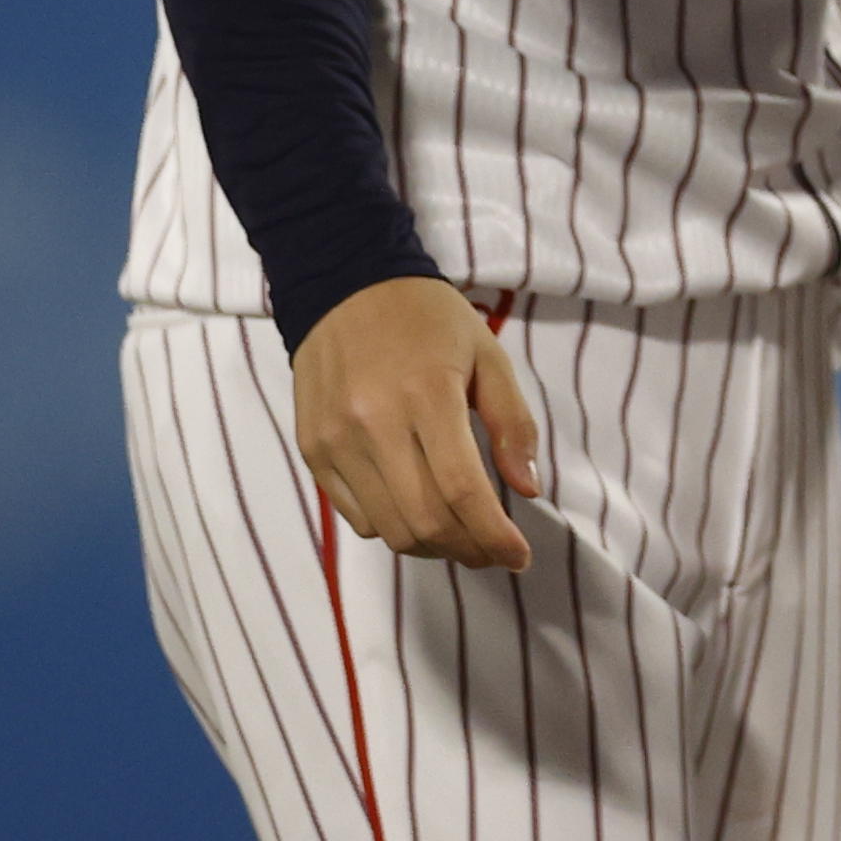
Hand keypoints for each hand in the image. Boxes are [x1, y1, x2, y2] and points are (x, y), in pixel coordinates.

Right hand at [294, 279, 543, 569]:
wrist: (344, 284)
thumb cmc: (426, 319)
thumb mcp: (487, 354)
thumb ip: (512, 423)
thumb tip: (527, 490)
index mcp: (426, 394)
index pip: (462, 490)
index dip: (494, 535)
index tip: (520, 556)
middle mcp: (373, 423)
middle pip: (424, 521)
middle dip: (468, 549)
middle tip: (495, 551)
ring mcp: (335, 441)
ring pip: (389, 529)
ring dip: (433, 547)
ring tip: (462, 538)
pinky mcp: (313, 450)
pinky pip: (356, 517)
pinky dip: (393, 528)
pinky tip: (419, 513)